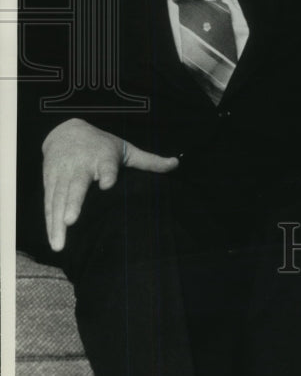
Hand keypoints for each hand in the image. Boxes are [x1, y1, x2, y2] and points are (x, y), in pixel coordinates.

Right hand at [42, 118, 178, 251]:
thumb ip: (148, 161)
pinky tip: (54, 241)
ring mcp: (63, 173)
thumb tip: (176, 164)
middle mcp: (81, 164)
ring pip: (59, 198)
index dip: (108, 174)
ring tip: (60, 244)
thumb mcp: (125, 149)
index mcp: (103, 156)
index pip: (107, 165)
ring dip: (56, 222)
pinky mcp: (50, 181)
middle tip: (71, 220)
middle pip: (77, 184)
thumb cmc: (101, 145)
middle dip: (74, 202)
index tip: (108, 183)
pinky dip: (49, 222)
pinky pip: (49, 203)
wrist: (65, 131)